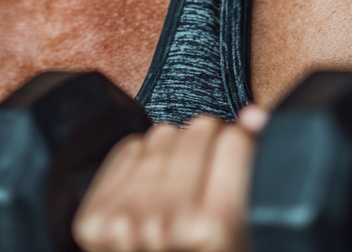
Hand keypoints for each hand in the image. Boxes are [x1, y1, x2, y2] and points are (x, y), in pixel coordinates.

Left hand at [73, 106, 268, 251]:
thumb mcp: (248, 235)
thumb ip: (252, 175)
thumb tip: (254, 116)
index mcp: (216, 228)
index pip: (234, 140)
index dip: (241, 144)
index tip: (239, 154)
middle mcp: (168, 224)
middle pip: (198, 131)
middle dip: (210, 144)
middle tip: (212, 171)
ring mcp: (127, 222)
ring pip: (162, 135)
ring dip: (177, 152)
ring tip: (185, 185)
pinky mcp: (96, 222)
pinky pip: (128, 150)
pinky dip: (145, 162)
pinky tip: (156, 188)